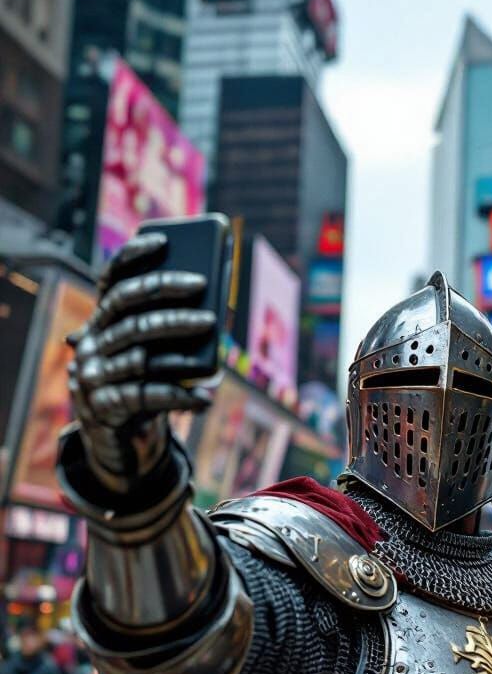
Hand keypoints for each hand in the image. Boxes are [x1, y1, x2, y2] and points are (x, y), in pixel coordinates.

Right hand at [68, 232, 216, 490]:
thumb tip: (217, 308)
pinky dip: (180, 398)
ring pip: (139, 355)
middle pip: (128, 310)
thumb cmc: (148, 380)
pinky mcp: (104, 405)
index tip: (165, 241)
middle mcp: (92, 340)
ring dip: (181, 355)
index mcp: (104, 319)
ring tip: (215, 352)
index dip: (133, 256)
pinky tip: (206, 399)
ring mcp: (93, 373)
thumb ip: (177, 328)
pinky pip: (146, 397)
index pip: (112, 278)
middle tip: (207, 297)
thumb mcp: (160, 353)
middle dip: (167, 299)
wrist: (118, 433)